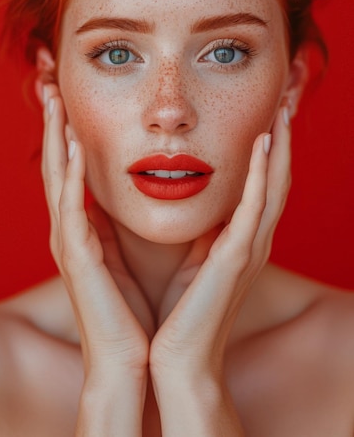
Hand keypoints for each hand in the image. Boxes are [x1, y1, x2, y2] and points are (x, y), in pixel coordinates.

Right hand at [41, 84, 151, 379]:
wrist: (137, 359)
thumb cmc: (141, 306)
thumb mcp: (140, 250)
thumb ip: (138, 219)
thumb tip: (162, 186)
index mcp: (87, 228)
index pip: (74, 168)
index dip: (70, 131)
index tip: (72, 95)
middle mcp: (71, 230)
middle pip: (57, 163)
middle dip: (53, 121)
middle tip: (50, 80)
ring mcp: (68, 243)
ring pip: (55, 176)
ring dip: (53, 135)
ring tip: (52, 97)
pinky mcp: (75, 257)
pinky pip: (68, 208)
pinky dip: (68, 174)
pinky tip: (70, 144)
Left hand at [150, 106, 290, 381]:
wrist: (175, 358)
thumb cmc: (177, 310)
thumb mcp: (189, 257)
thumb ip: (198, 229)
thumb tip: (191, 199)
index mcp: (240, 241)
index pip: (262, 186)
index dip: (269, 150)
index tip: (266, 114)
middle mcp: (252, 241)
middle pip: (277, 179)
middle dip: (282, 140)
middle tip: (285, 101)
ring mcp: (248, 249)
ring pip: (275, 186)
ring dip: (279, 146)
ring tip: (281, 109)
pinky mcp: (235, 258)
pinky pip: (255, 207)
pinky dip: (262, 173)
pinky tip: (262, 143)